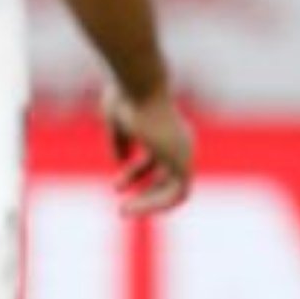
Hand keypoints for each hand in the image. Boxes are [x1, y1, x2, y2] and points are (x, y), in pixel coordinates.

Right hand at [105, 84, 195, 215]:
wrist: (139, 86)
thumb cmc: (126, 97)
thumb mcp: (117, 121)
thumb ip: (120, 141)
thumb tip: (120, 161)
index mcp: (167, 130)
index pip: (156, 160)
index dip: (136, 174)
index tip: (116, 186)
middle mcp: (179, 142)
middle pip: (166, 177)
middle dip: (145, 194)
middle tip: (122, 209)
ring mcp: (183, 152)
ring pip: (174, 190)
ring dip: (149, 204)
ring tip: (124, 212)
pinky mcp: (183, 161)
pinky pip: (177, 193)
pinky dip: (156, 203)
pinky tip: (133, 206)